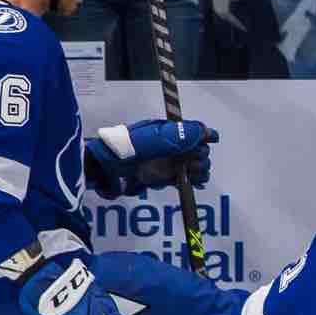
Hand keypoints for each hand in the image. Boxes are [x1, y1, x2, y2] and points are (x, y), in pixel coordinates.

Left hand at [86, 119, 218, 197]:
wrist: (109, 168)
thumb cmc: (129, 148)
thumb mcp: (157, 137)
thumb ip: (182, 135)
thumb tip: (206, 132)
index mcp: (171, 133)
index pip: (198, 132)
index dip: (205, 137)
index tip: (207, 142)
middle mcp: (174, 148)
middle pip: (201, 152)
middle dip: (200, 157)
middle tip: (190, 161)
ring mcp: (171, 164)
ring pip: (199, 167)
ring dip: (199, 171)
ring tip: (188, 172)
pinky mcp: (167, 179)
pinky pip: (188, 181)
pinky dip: (194, 182)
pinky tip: (191, 182)